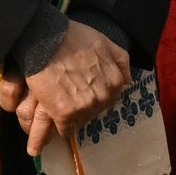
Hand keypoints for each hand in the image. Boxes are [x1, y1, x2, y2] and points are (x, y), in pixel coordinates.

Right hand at [0, 23, 134, 161]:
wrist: (46, 39)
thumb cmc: (72, 37)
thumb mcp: (105, 42)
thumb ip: (121, 61)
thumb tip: (129, 80)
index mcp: (115, 82)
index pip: (107, 100)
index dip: (93, 97)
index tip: (82, 96)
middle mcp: (103, 97)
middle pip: (93, 113)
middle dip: (82, 110)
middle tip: (68, 109)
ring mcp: (84, 107)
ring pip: (78, 123)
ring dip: (68, 125)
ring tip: (56, 137)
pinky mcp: (64, 114)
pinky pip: (63, 130)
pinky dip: (56, 132)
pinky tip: (50, 137)